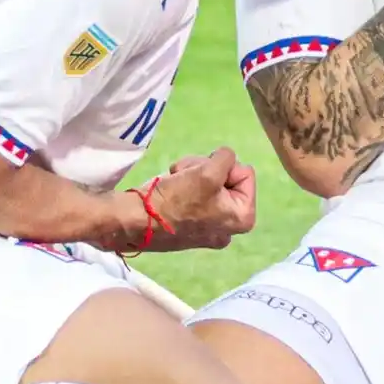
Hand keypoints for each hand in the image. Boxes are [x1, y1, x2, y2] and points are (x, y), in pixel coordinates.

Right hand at [142, 148, 256, 250]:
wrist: (137, 220)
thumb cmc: (177, 200)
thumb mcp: (209, 172)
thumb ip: (227, 158)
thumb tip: (225, 157)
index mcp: (243, 218)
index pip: (246, 172)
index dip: (224, 166)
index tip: (205, 176)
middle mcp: (230, 226)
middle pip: (227, 176)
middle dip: (206, 169)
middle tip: (188, 175)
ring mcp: (210, 225)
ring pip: (210, 180)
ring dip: (192, 173)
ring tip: (176, 179)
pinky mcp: (191, 223)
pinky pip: (197, 193)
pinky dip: (184, 184)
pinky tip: (171, 187)